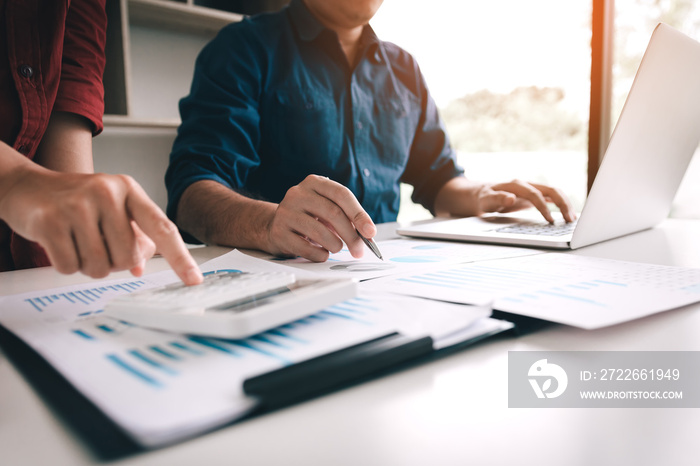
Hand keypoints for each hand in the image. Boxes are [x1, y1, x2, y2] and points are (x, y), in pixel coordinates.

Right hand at [0, 167, 202, 284]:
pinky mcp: (50, 220)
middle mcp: (106, 192)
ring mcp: (77, 204)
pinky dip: (66, 264)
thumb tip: (142, 267)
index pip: (162, 228)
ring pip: (99, 267)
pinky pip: (70, 266)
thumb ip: (134, 236)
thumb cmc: (76, 201)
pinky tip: (60, 243)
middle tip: (96, 243)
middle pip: (128, 258)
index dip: (180, 258)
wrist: (27, 186)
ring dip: (88, 265)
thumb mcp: (112, 210)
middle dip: (112, 262)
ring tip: (77, 241)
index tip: (195, 280)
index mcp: (129, 189)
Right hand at [264, 175, 375, 261]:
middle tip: (359, 250)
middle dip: (351, 235)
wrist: (275, 225)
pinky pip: (305, 248)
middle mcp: (298, 194)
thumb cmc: (308, 217)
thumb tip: (367, 235)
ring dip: (335, 245)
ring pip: (319, 232)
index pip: (342, 195)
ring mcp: (286, 212)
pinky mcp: (279, 232)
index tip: (370, 232)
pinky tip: (321, 253)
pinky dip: (319, 255)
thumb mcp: (326, 209)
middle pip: (333, 213)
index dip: (359, 214)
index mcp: (314, 183)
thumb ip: (347, 217)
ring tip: (337, 247)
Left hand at [477, 180, 576, 222]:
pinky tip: (568, 216)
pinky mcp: (535, 195)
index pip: (535, 194)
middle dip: (562, 203)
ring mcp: (532, 189)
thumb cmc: (484, 198)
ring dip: (565, 204)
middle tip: (570, 219)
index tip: (550, 221)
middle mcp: (527, 185)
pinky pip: (552, 198)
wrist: (483, 193)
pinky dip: (561, 205)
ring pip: (554, 193)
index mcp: (516, 185)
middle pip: (551, 190)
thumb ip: (497, 198)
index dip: (543, 207)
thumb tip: (510, 198)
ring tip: (572, 219)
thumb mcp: (485, 199)